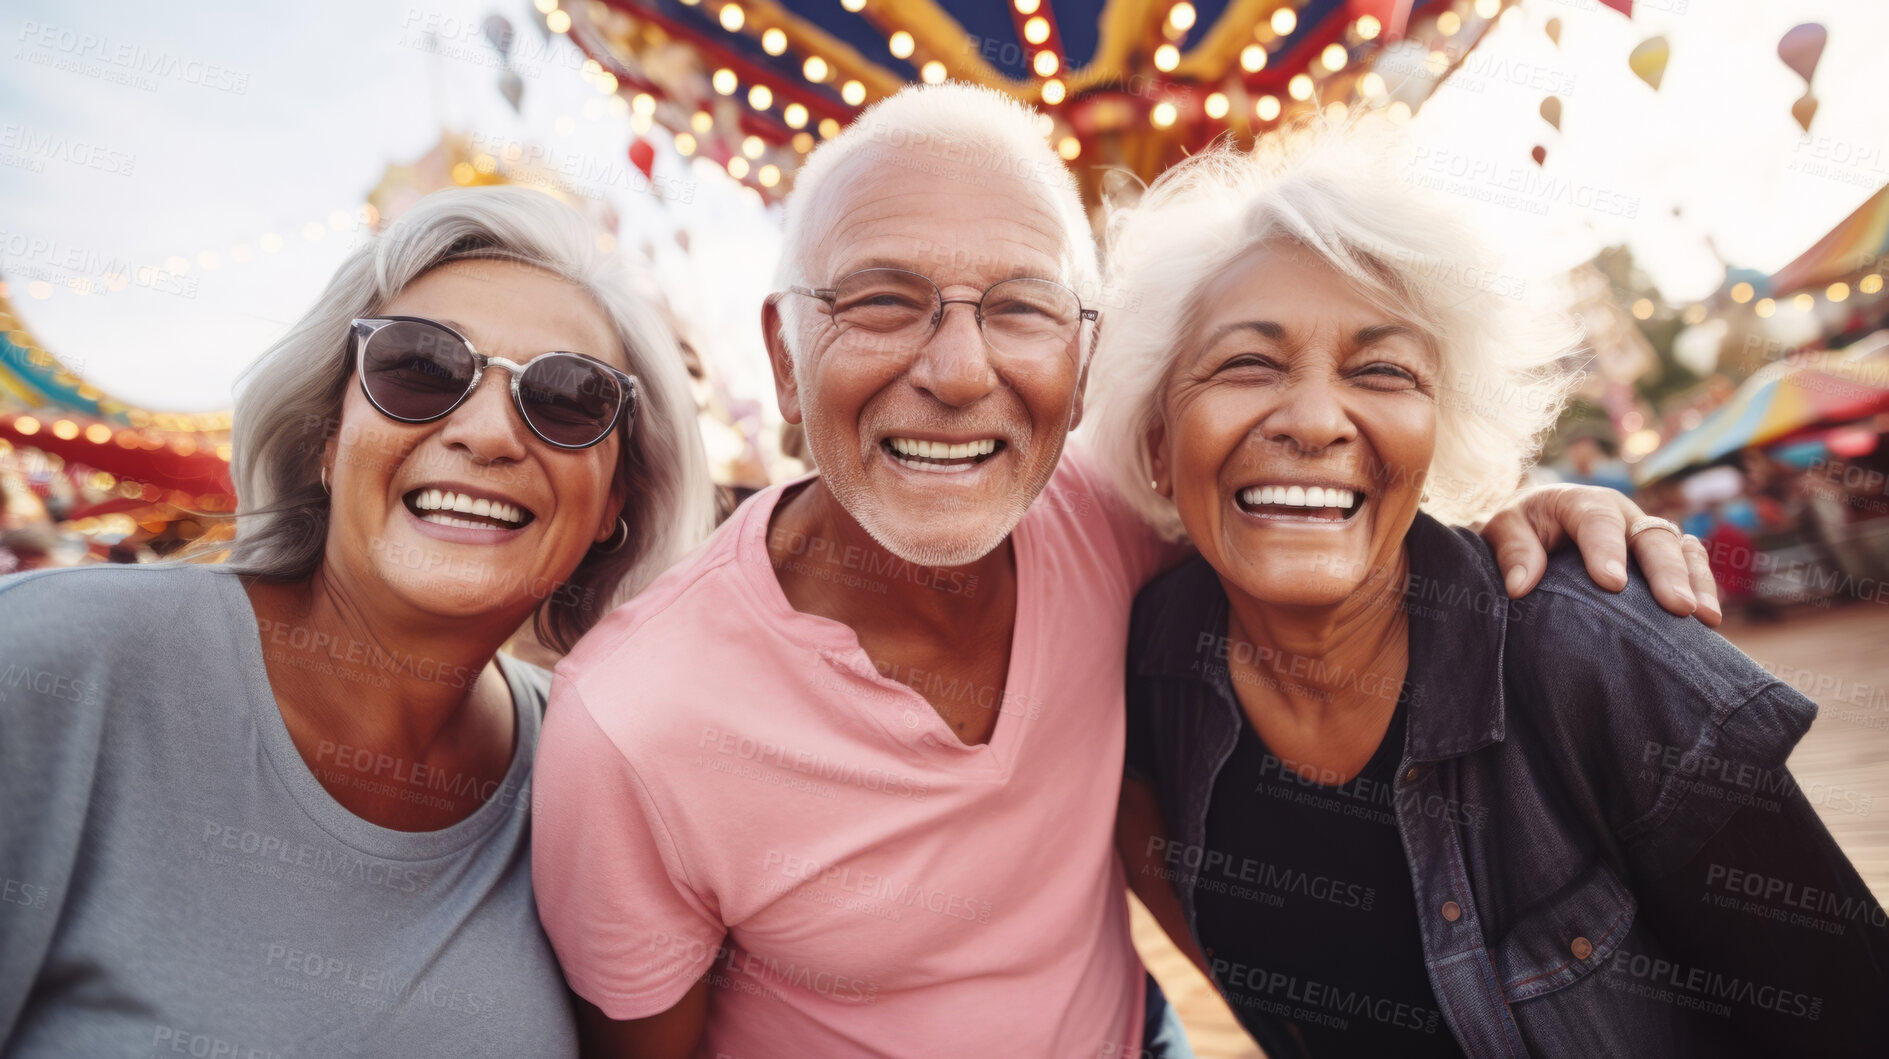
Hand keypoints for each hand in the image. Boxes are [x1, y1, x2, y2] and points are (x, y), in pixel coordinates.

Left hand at [1480, 484, 1721, 625]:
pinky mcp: (1658, 554)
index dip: (1607, 550)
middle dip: (1666, 571)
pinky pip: (1690, 562)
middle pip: (1650, 536)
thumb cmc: (1520, 528)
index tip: (1612, 584)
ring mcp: (1644, 533)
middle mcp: (1622, 513)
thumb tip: (1520, 586)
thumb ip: (1512, 551)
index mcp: (1581, 501)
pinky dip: (1702, 585)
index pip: (1597, 521)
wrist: (1534, 525)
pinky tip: (1708, 620)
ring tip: (1703, 617)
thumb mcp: (1503, 529)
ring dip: (1695, 580)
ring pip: (1680, 548)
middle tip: (1678, 607)